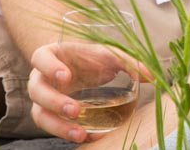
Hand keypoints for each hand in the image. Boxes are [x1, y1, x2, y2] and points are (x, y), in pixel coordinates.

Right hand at [28, 42, 146, 141]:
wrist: (82, 67)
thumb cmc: (91, 57)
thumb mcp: (109, 54)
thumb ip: (128, 61)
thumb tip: (153, 75)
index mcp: (49, 55)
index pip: (40, 58)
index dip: (50, 67)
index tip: (66, 76)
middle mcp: (40, 77)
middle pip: (36, 90)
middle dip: (55, 101)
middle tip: (76, 109)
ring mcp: (42, 98)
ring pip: (40, 114)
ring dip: (58, 125)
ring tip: (80, 134)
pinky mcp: (48, 114)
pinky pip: (52, 127)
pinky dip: (67, 133)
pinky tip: (88, 136)